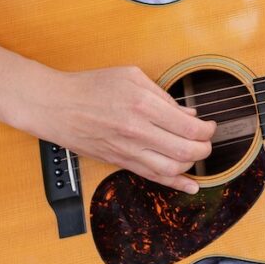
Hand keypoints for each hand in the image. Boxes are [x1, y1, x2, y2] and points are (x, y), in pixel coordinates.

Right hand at [24, 66, 215, 193]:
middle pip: (186, 151)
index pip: (189, 128)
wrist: (54, 106)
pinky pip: (152, 177)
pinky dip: (176, 184)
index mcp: (143, 105)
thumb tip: (189, 114)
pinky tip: (191, 186)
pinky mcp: (120, 162)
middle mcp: (137, 131)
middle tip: (206, 141)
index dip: (207, 131)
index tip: (210, 126)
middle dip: (205, 148)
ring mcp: (128, 150)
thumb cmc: (91, 86)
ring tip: (195, 154)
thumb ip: (163, 95)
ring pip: (172, 168)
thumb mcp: (131, 77)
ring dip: (192, 165)